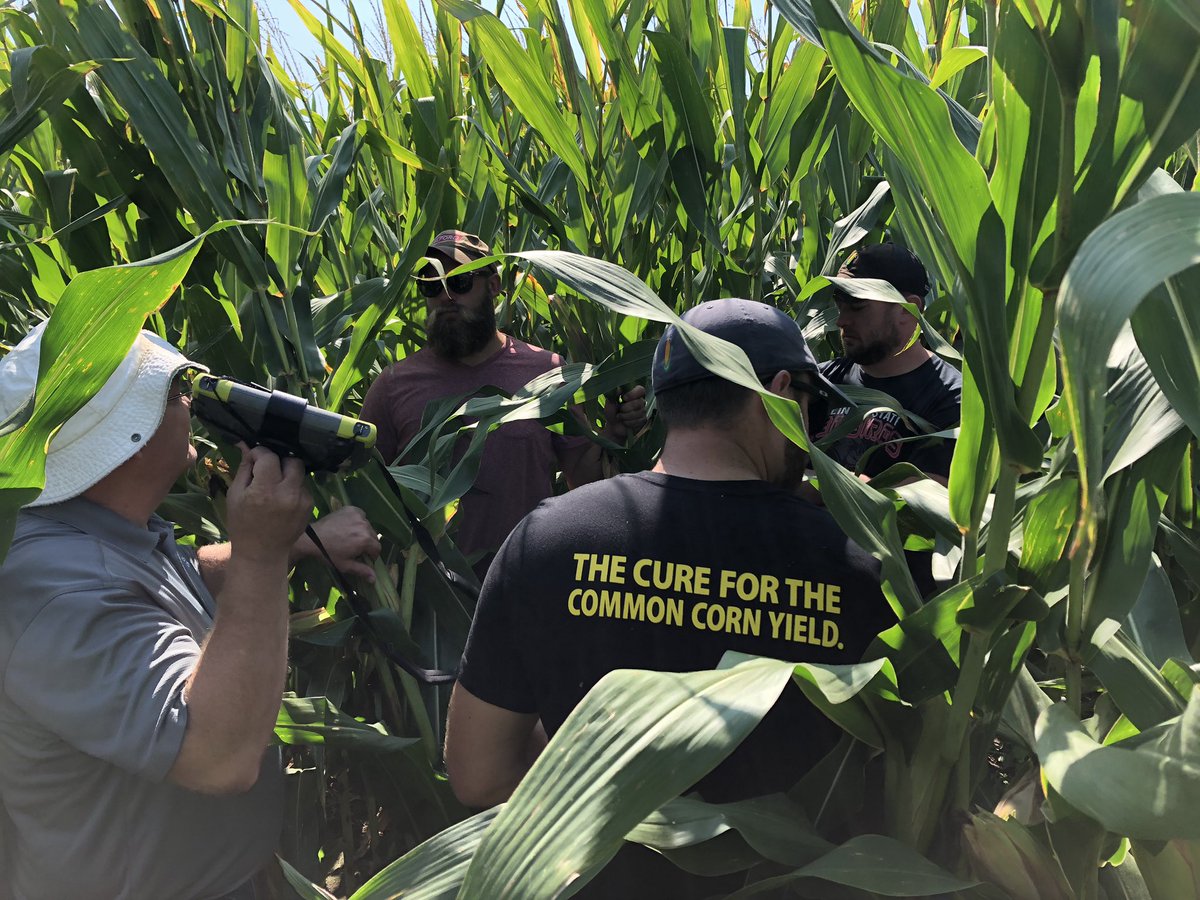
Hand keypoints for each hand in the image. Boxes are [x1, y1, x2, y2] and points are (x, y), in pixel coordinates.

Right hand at [226, 445, 312, 563]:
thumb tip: (247, 446)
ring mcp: (302, 500)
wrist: (261, 553)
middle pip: (291, 460)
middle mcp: (288, 493)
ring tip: (275, 486)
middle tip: (268, 471)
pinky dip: (294, 487)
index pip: (269, 456)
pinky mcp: (310, 506)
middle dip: (279, 461)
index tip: (254, 458)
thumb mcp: (235, 495)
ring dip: (287, 474)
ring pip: (299, 472)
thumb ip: (244, 469)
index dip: (259, 453)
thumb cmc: (242, 524)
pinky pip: (303, 486)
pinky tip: (283, 498)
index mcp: (265, 490)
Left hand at [293, 506, 381, 581]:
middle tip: (355, 547)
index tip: (362, 556)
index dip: (371, 555)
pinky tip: (349, 526)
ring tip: (350, 536)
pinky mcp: (351, 509)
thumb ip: (362, 570)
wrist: (312, 538)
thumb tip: (374, 579)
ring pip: (368, 526)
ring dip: (363, 531)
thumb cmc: (329, 553)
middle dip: (367, 543)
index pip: (377, 548)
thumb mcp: (345, 565)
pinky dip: (358, 521)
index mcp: (365, 540)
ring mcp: (358, 515)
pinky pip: (361, 516)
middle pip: (374, 536)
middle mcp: (365, 525)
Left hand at [601, 385, 647, 442]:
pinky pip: (639, 421)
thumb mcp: (610, 403)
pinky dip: (629, 423)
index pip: (640, 390)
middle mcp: (640, 401)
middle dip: (627, 408)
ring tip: (620, 417)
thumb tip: (618, 388)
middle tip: (620, 410)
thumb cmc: (612, 412)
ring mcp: (643, 411)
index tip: (624, 398)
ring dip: (626, 416)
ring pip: (639, 412)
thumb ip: (614, 395)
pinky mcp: (643, 420)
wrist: (613, 426)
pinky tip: (625, 422)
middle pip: (639, 402)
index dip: (633, 394)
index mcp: (633, 394)